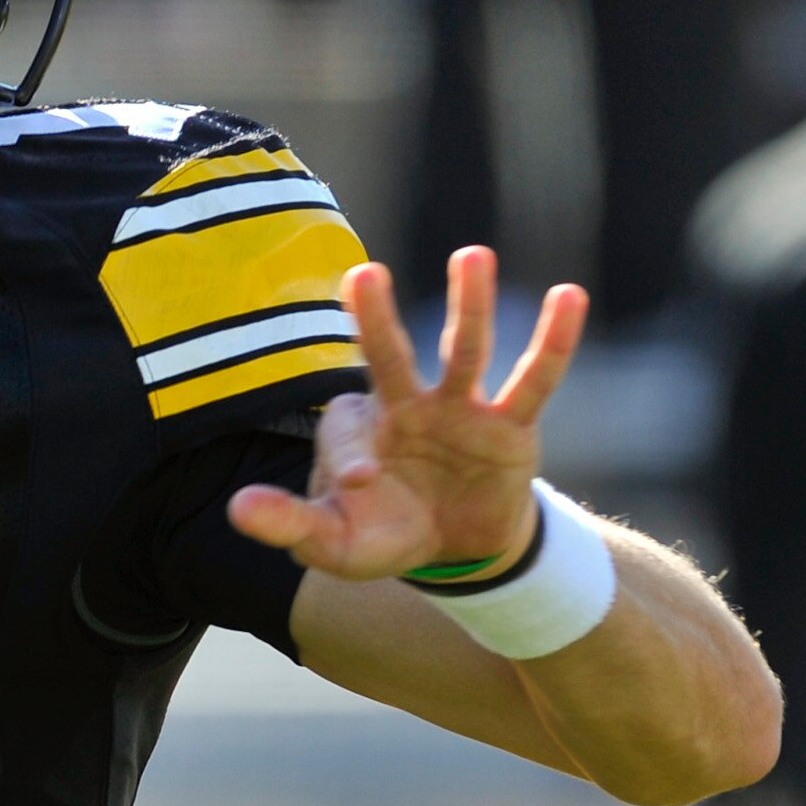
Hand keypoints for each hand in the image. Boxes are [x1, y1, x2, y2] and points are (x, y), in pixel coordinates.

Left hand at [228, 246, 586, 581]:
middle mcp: (407, 406)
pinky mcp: (510, 428)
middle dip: (377, 319)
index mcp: (360, 427)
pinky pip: (533, 380)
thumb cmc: (385, 532)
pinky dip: (553, 341)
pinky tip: (568, 297)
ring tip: (472, 256)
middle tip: (363, 274)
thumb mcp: (334, 542)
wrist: (456, 549)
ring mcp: (460, 411)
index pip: (349, 431)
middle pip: (389, 356)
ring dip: (467, 306)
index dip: (353, 456)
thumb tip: (237, 509)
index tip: (360, 483)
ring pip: (463, 352)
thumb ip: (289, 524)